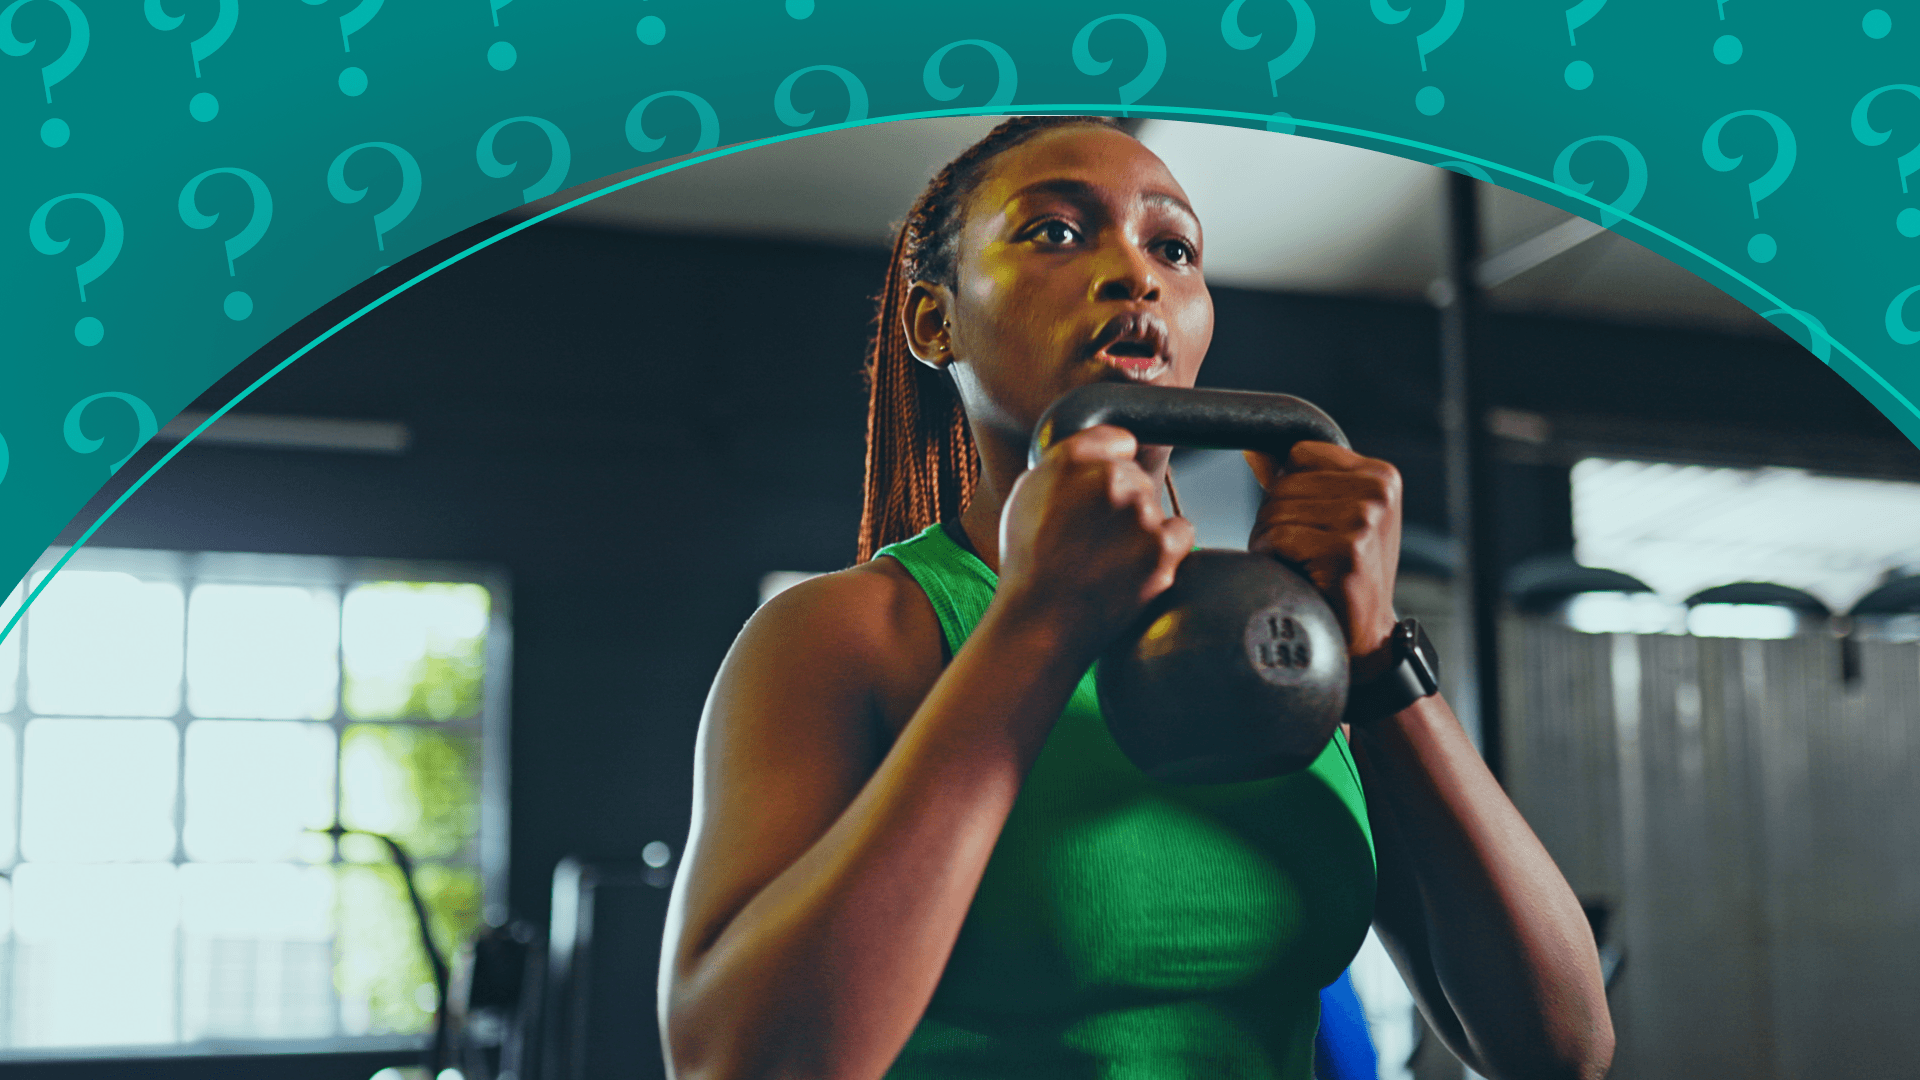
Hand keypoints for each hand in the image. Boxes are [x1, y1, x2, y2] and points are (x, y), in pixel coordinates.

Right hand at [997, 425, 1195, 659]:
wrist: (1040, 622)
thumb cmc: (1028, 562)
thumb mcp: (1026, 494)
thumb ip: (1063, 462)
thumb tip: (1096, 452)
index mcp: (1073, 460)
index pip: (1118, 440)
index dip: (1111, 463)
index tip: (1102, 489)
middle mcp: (1111, 480)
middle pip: (1137, 476)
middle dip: (1123, 500)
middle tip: (1096, 535)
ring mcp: (1141, 515)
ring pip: (1155, 506)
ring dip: (1140, 526)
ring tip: (1107, 558)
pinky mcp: (1163, 550)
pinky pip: (1181, 532)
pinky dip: (1165, 547)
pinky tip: (1134, 565)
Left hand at [1245, 442, 1402, 675]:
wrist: (1365, 636)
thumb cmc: (1344, 575)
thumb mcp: (1333, 516)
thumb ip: (1299, 478)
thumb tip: (1255, 448)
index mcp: (1380, 475)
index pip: (1299, 454)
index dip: (1288, 488)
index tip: (1308, 522)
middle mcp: (1378, 491)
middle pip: (1284, 483)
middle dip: (1276, 519)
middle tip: (1301, 552)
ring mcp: (1365, 519)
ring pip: (1276, 510)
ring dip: (1272, 541)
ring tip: (1301, 564)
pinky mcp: (1347, 549)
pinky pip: (1278, 538)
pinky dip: (1273, 558)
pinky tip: (1298, 575)